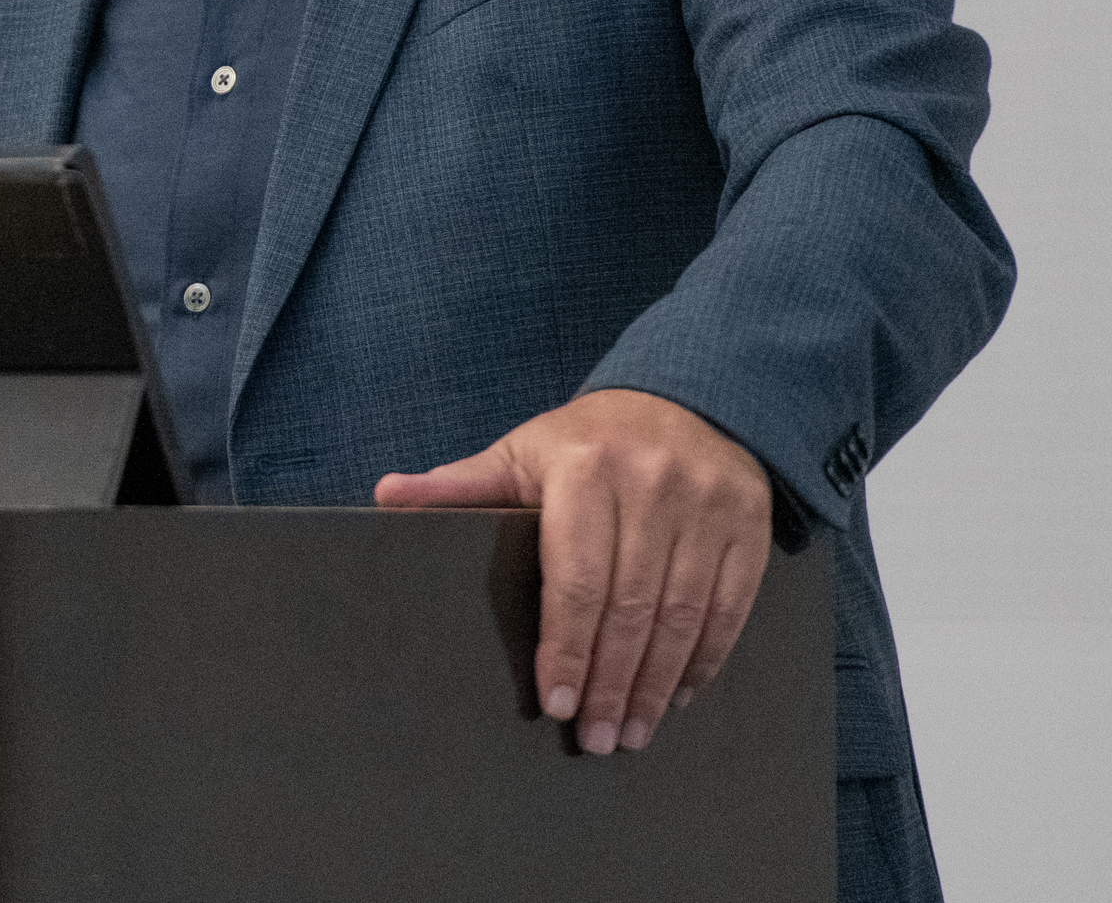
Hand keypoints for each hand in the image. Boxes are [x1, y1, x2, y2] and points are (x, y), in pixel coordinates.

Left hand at [373, 388, 772, 755]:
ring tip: (633, 733)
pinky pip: (729, 608)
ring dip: (657, 684)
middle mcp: (653, 486)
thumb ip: (460, 484)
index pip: (577, 577)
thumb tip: (386, 497)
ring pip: (683, 616)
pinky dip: (704, 660)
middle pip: (632, 607)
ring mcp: (709, 506)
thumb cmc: (588, 444)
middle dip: (613, 682)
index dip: (568, 646)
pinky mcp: (752, 526)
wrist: (688, 400)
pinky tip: (677, 695)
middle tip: (597, 738)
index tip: (557, 702)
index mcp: (586, 470)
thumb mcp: (522, 453)